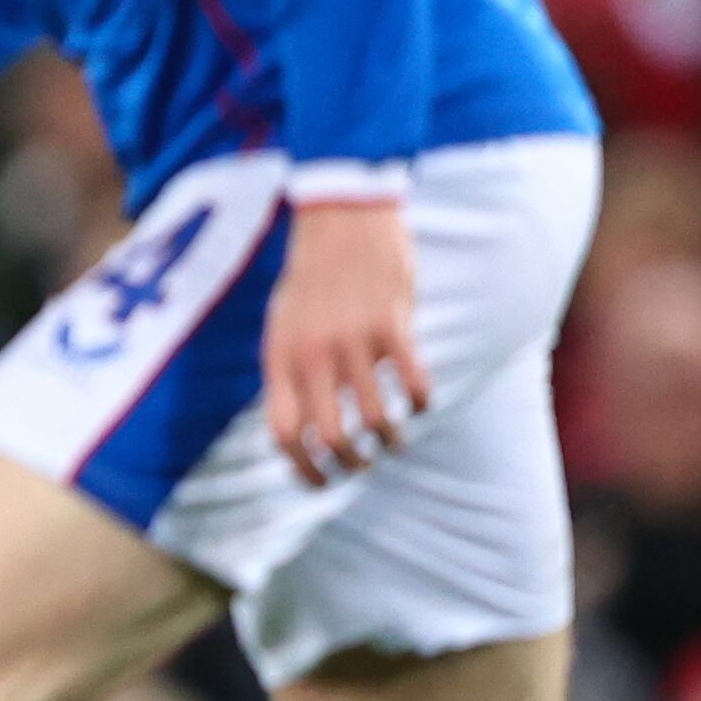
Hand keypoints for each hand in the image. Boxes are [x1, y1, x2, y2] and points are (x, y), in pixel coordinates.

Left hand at [257, 195, 427, 486]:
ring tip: (393, 439)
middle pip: (331, 437)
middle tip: (363, 465)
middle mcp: (312, 354)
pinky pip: (412, 383)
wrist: (340, 218)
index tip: (321, 482)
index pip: (284, 433)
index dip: (302, 469)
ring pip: (374, 418)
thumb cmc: (311, 277)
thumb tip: (296, 428)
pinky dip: (419, 404)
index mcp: (280, 357)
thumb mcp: (280, 325)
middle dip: (351, 464)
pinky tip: (419, 403)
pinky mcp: (391, 325)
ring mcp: (352, 340)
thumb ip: (286, 372)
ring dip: (389, 441)